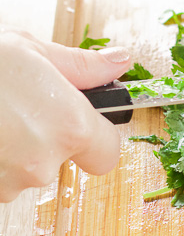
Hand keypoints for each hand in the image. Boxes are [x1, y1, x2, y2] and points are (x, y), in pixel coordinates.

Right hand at [0, 27, 132, 201]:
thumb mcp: (32, 52)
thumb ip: (83, 67)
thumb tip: (120, 63)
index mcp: (70, 127)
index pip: (108, 154)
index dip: (98, 139)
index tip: (85, 124)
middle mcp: (44, 163)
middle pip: (63, 162)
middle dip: (50, 139)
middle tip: (24, 107)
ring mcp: (6, 184)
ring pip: (26, 172)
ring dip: (16, 150)